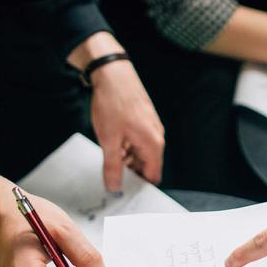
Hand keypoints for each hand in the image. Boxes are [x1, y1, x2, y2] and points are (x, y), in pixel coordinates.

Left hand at [89, 60, 164, 190]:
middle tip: (112, 175)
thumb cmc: (113, 104)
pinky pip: (140, 140)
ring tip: (109, 155)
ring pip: (142, 152)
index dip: (139, 186)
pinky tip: (113, 141)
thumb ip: (113, 167)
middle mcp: (157, 136)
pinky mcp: (145, 119)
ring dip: (128, 158)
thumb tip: (114, 187)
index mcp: (153, 145)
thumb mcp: (109, 141)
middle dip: (131, 172)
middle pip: (148, 165)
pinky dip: (128, 145)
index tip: (125, 192)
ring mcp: (152, 127)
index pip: (153, 176)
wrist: (113, 74)